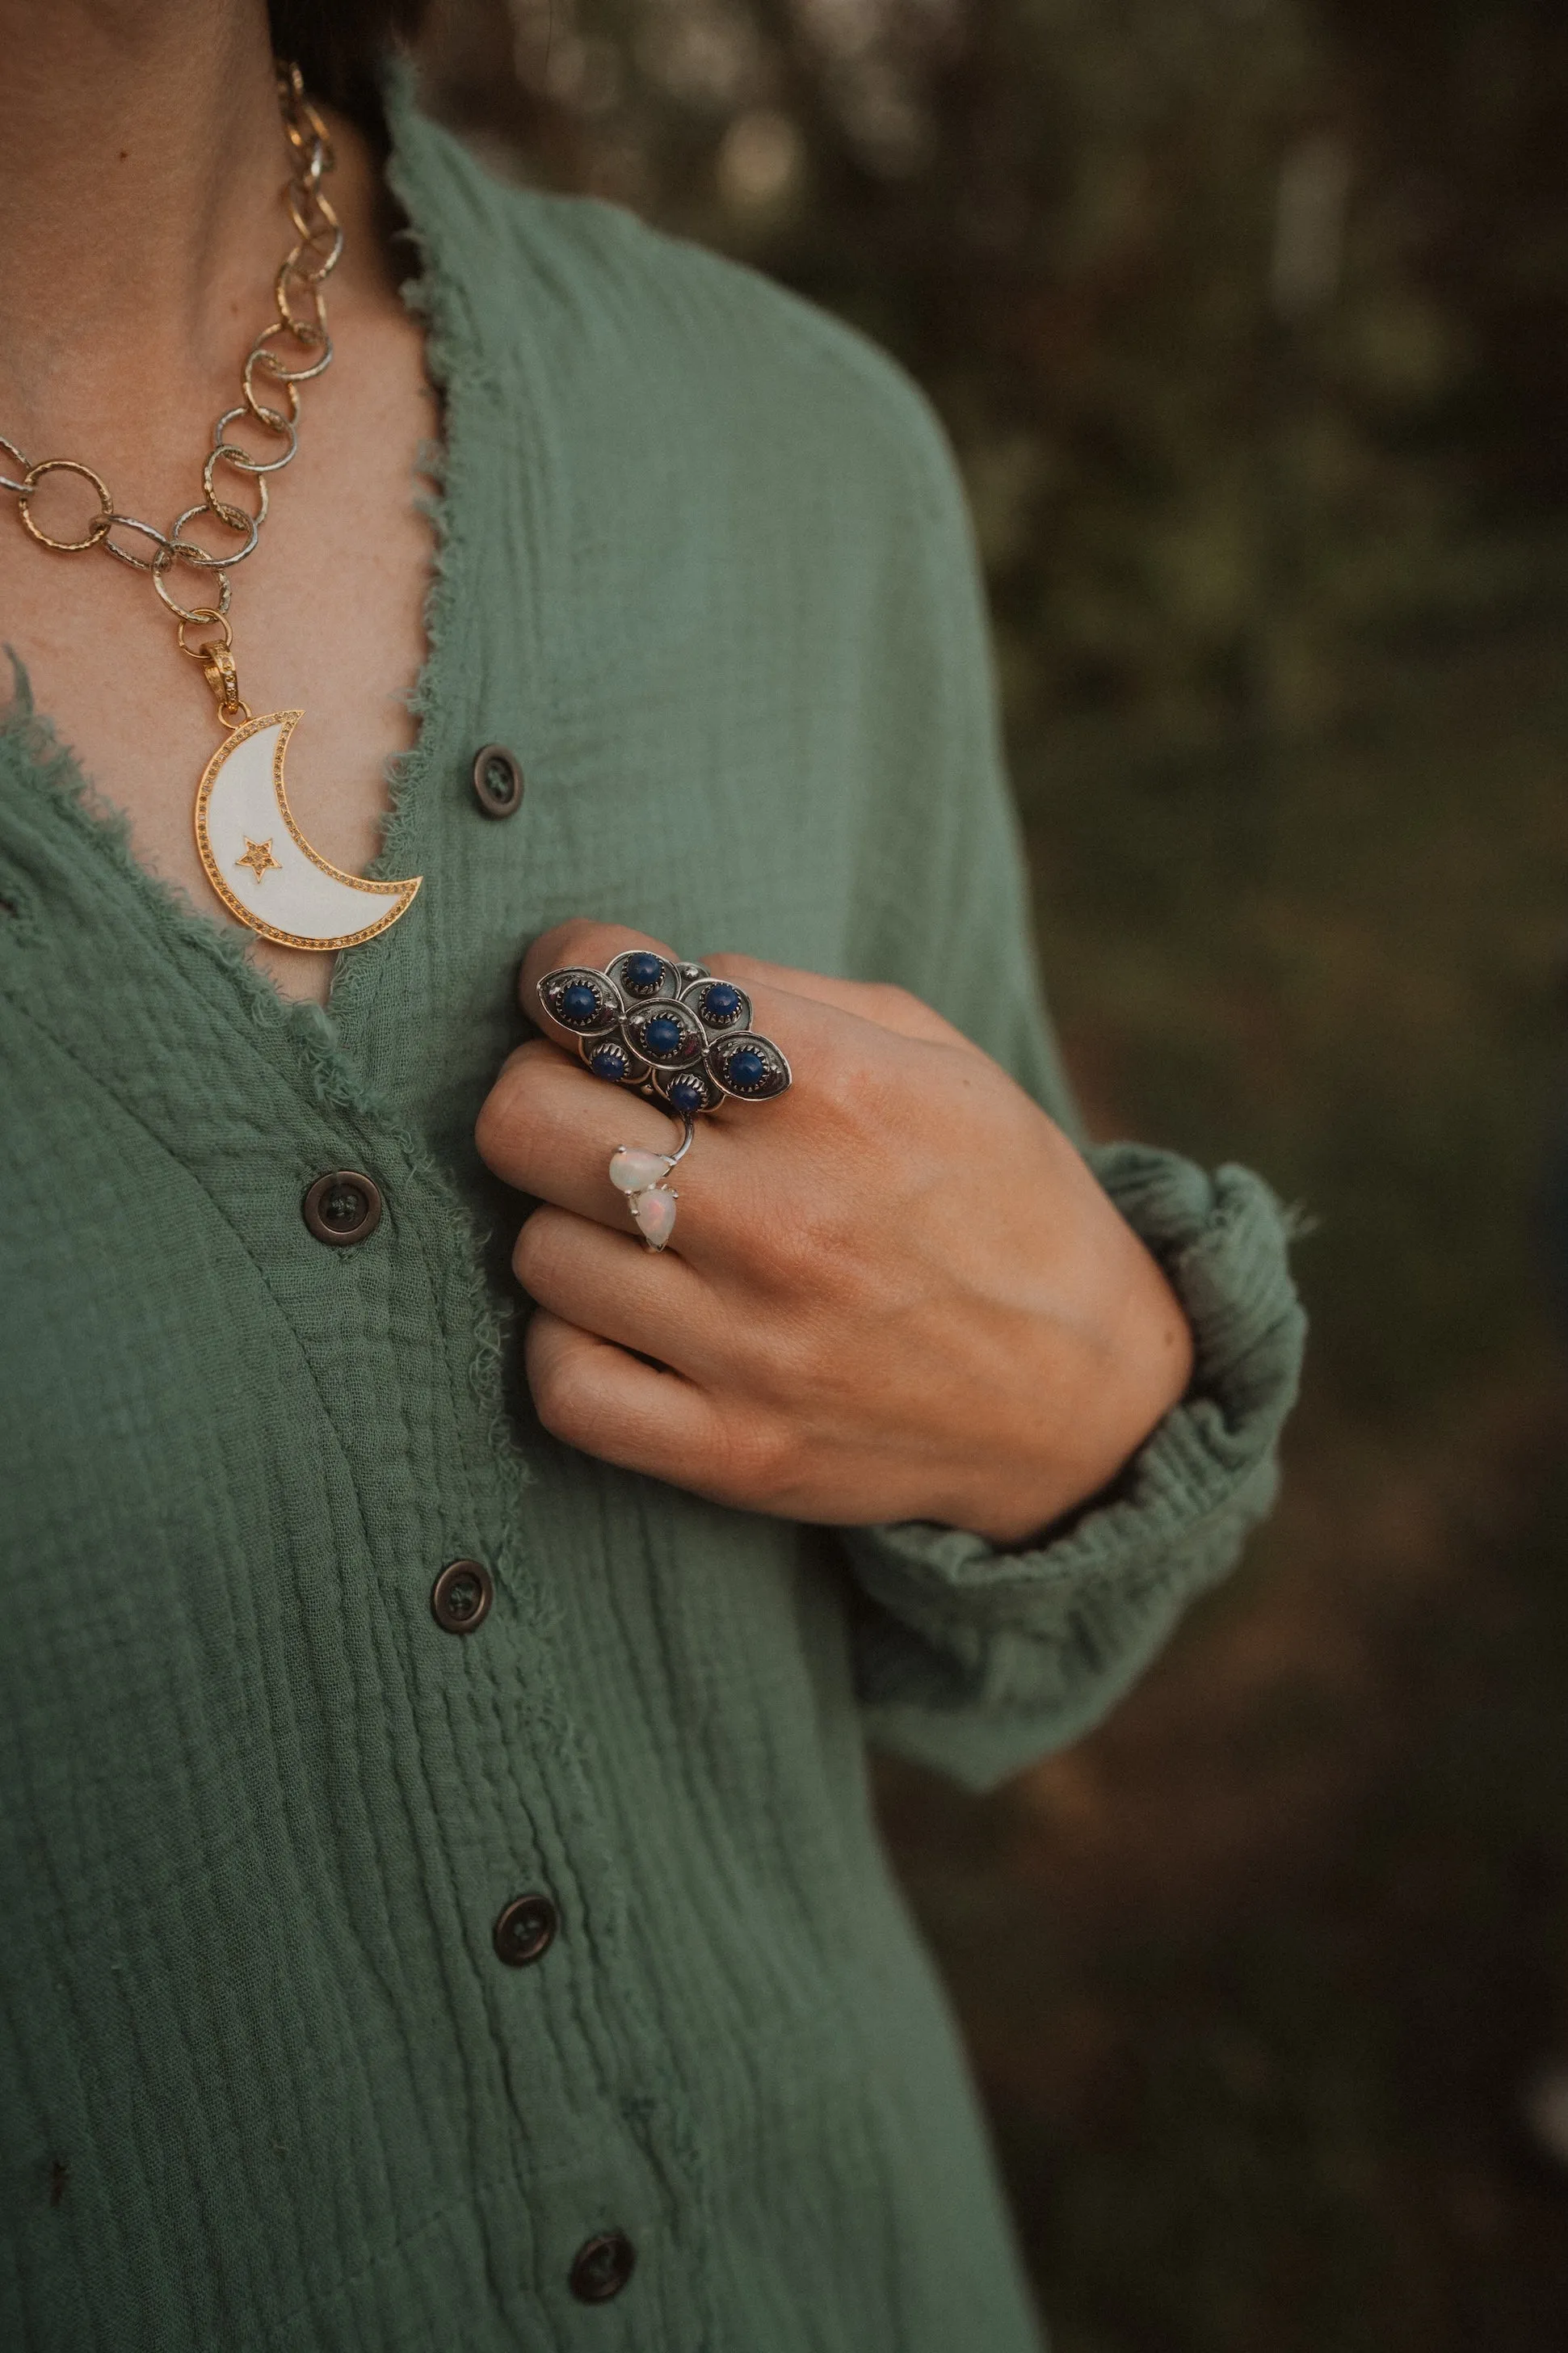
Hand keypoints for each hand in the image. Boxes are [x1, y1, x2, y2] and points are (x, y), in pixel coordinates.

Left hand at [475, 921, 1192, 1546]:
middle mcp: (787, 1218)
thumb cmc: (998, 1198)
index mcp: (840, 1093)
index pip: (608, 997)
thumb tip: (632, 983)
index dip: (568, 973)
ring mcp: (754, 1346)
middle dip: (541, 1090)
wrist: (1089, 1393)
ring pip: (537, 1249)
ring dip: (571, 1226)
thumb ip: (781, 999)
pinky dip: (571, 1344)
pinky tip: (622, 1319)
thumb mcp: (934, 1054)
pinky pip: (562, 1383)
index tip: (575, 993)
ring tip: (638, 1225)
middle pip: (526, 1119)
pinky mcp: (734, 1451)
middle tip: (583, 1104)